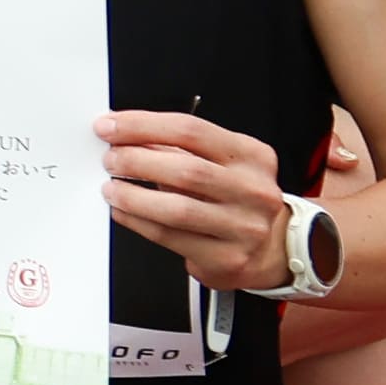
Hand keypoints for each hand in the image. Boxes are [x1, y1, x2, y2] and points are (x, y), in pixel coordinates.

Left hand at [99, 107, 292, 287]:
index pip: (191, 131)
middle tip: (110, 159)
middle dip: (136, 161)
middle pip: (185, 169)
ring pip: (177, 209)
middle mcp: (253, 190)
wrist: (275, 248)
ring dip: (133, 196)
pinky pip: (171, 238)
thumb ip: (180, 149)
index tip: (110, 126)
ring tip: (111, 188)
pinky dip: (139, 223)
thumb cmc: (239, 198)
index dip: (143, 125)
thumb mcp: (223, 163)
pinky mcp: (227, 259)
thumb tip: (126, 136)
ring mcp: (244, 227)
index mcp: (251, 156)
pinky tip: (124, 212)